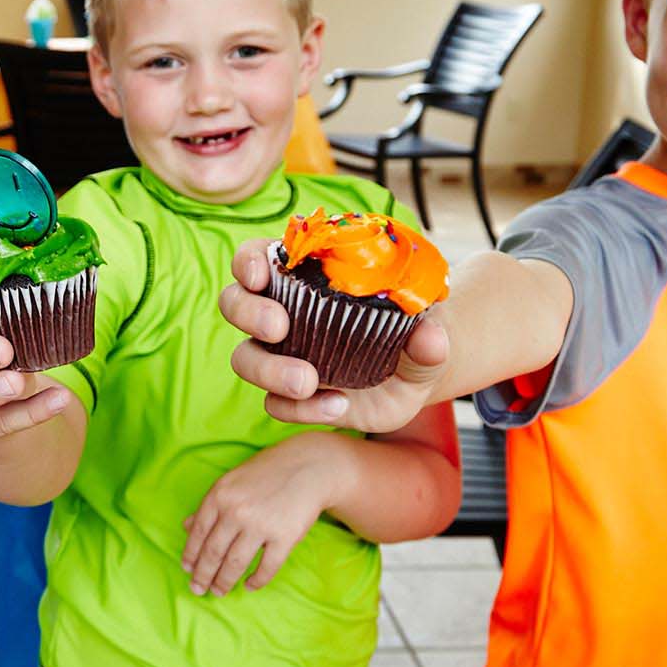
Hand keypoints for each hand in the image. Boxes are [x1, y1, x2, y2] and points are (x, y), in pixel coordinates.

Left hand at [180, 445, 337, 596]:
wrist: (309, 465)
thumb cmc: (267, 472)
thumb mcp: (231, 482)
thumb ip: (209, 505)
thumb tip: (186, 526)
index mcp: (219, 496)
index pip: (198, 533)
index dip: (191, 555)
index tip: (187, 570)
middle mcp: (236, 511)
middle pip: (213, 552)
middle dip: (203, 575)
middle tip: (198, 589)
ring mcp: (260, 525)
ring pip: (235, 563)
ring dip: (224, 581)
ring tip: (219, 591)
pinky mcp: (285, 536)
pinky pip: (266, 567)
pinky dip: (257, 580)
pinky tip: (249, 585)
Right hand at [219, 237, 449, 434]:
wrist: (413, 374)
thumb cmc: (413, 329)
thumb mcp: (430, 327)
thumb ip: (430, 334)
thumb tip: (431, 337)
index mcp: (304, 275)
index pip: (257, 257)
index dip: (248, 262)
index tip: (261, 275)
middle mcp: (282, 311)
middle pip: (235, 302)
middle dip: (249, 312)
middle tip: (279, 328)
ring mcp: (281, 354)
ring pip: (245, 357)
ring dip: (269, 370)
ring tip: (308, 383)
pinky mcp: (290, 396)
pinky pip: (275, 403)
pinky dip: (300, 408)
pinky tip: (337, 406)